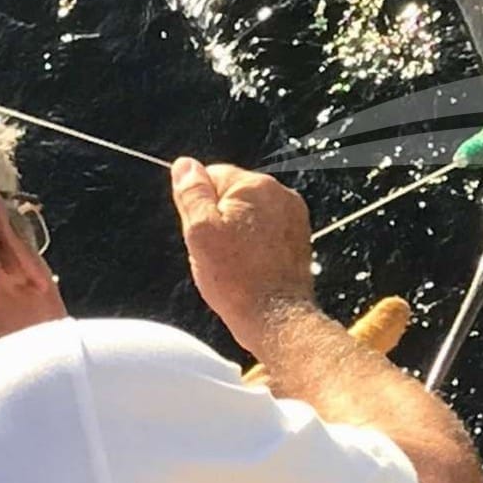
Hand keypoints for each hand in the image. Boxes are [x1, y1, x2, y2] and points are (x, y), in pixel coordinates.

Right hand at [170, 158, 314, 348]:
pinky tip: (248, 267)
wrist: (275, 317)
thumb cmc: (237, 280)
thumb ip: (191, 193)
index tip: (201, 231)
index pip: (212, 175)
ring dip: (235, 234)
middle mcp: (279, 194)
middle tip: (216, 252)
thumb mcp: (200, 232)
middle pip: (231, 196)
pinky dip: (253, 246)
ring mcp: (292, 216)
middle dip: (217, 220)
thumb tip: (185, 165)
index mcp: (254, 186)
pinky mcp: (297, 237)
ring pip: (247, 215)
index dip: (199, 205)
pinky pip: (264, 232)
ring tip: (233, 263)